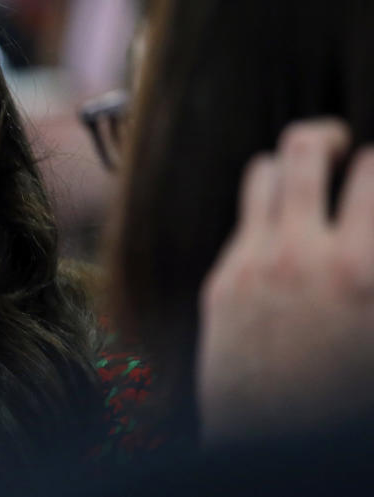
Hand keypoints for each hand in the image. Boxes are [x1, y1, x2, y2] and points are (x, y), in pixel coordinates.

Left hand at [197, 119, 373, 444]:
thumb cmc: (345, 392)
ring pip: (263, 173)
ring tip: (303, 177)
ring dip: (286, 166)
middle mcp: (305, 255)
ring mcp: (255, 265)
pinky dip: (263, 212)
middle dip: (327, 135)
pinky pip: (242, 220)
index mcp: (363, 270)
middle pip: (306, 149)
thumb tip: (370, 230)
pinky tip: (277, 228)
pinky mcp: (222, 282)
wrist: (280, 444)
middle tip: (339, 143)